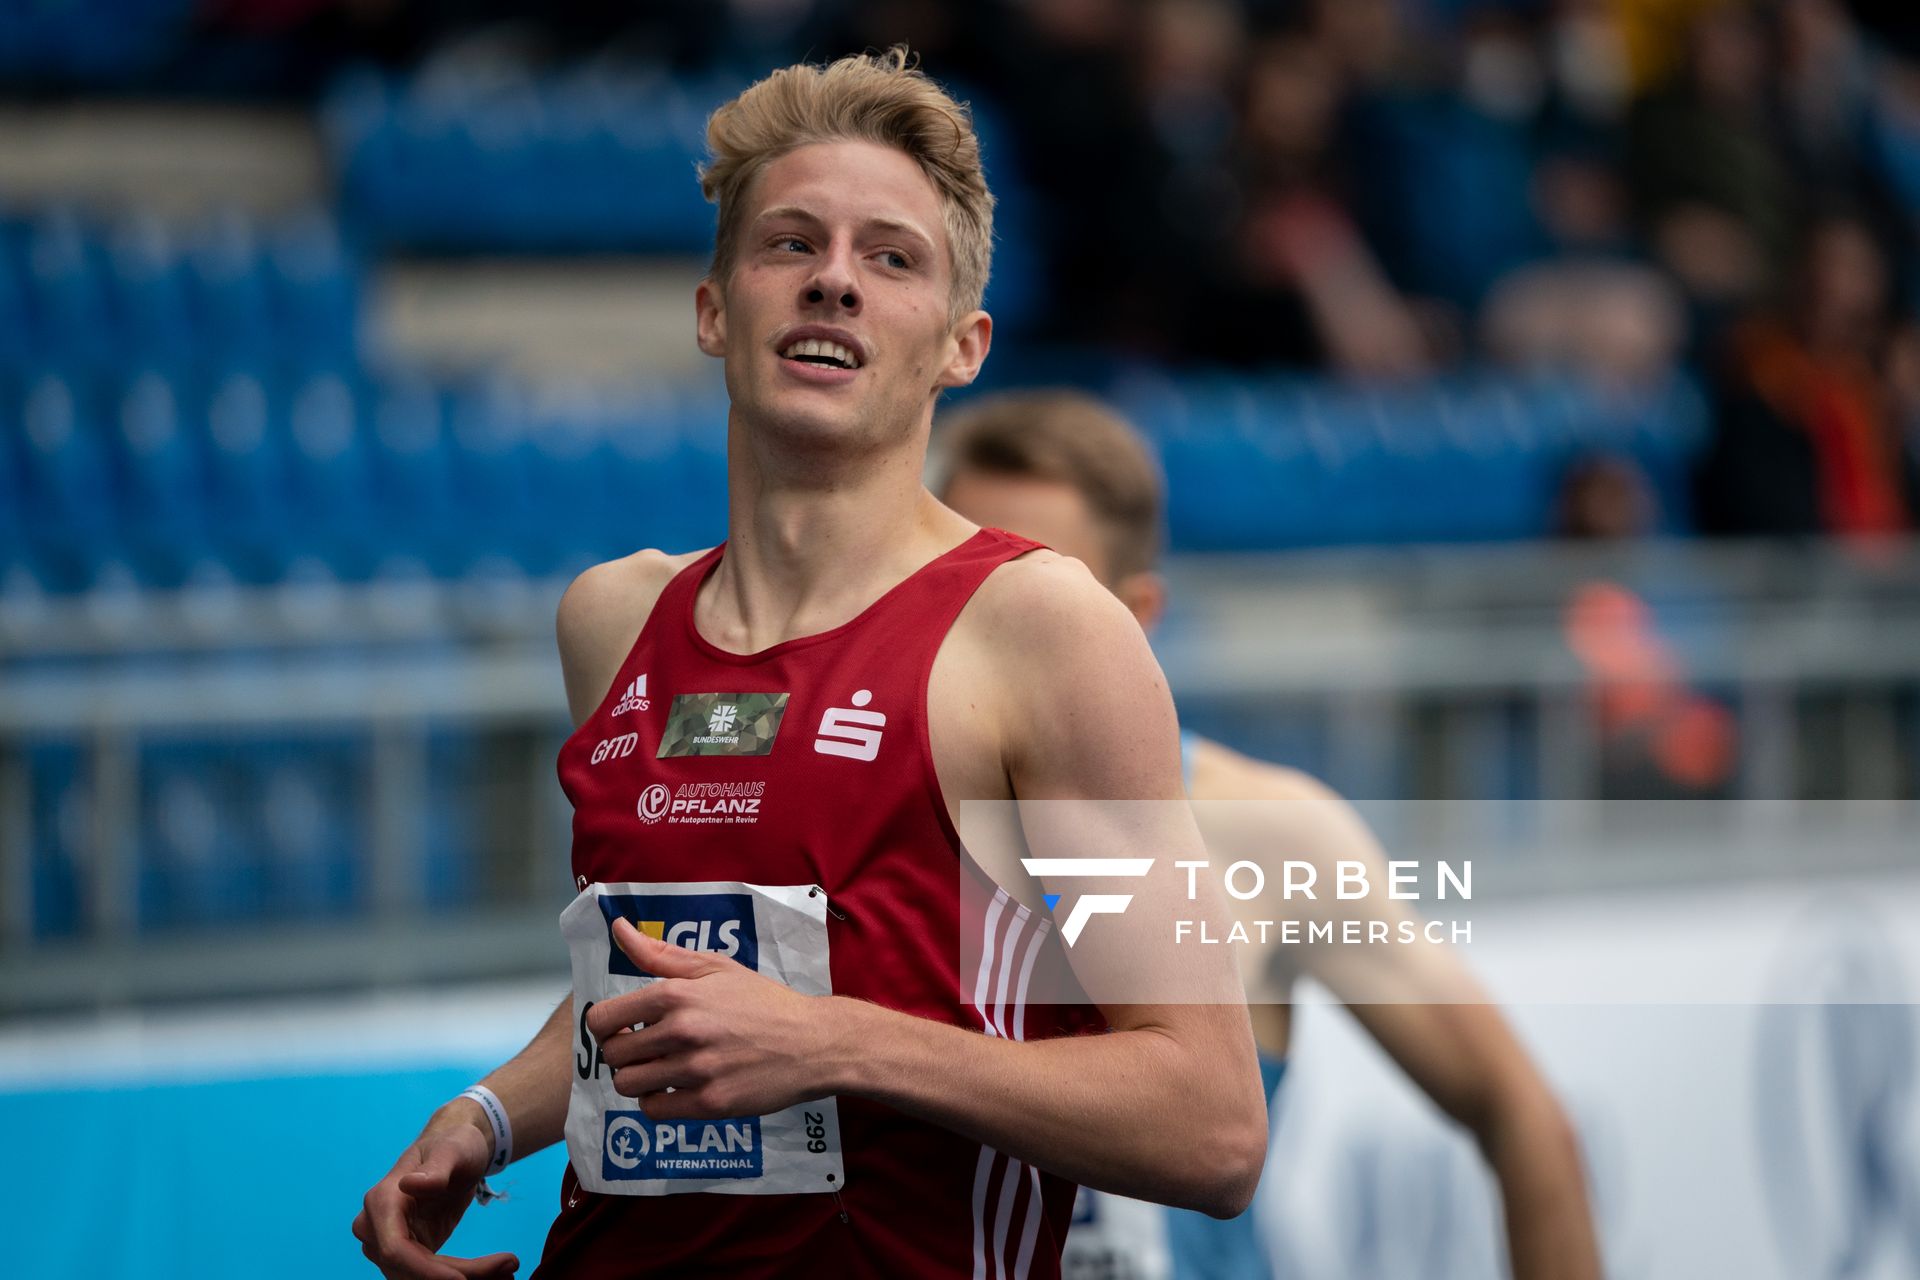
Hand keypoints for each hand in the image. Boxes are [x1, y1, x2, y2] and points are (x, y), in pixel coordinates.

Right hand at [352, 1113, 518, 1278]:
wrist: (456, 1150)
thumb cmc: (453, 1143)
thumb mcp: (453, 1149)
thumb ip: (436, 1168)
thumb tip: (410, 1185)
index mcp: (382, 1200)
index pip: (395, 1249)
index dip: (426, 1271)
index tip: (463, 1279)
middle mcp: (376, 1227)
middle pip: (410, 1270)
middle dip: (457, 1276)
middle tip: (508, 1270)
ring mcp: (389, 1243)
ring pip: (420, 1279)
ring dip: (464, 1278)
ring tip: (507, 1272)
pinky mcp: (409, 1253)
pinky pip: (431, 1275)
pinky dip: (463, 1276)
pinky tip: (496, 1271)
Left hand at [586, 917, 844, 1120]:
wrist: (812, 1042)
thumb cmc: (762, 1001)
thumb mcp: (715, 967)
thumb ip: (659, 954)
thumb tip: (616, 928)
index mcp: (677, 994)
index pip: (601, 1019)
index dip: (605, 1025)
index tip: (623, 1026)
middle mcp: (682, 1032)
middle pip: (613, 1054)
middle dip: (622, 1052)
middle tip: (646, 1048)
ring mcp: (695, 1071)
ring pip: (628, 1085)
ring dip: (638, 1078)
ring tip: (660, 1068)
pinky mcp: (709, 1104)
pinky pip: (653, 1110)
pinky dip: (657, 1101)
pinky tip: (676, 1087)